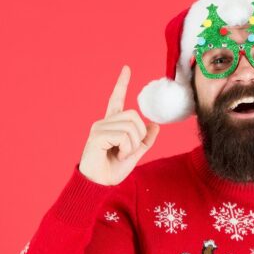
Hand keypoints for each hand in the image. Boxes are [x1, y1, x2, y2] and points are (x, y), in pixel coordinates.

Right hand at [79, 65, 159, 185]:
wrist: (99, 185)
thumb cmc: (113, 170)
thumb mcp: (135, 154)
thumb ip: (145, 140)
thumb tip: (155, 125)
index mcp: (111, 124)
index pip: (116, 99)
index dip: (122, 84)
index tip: (127, 69)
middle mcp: (104, 122)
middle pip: (133, 115)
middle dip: (139, 135)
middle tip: (129, 151)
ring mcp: (99, 128)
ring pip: (131, 126)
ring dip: (133, 144)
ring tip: (122, 154)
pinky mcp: (97, 135)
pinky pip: (124, 135)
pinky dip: (127, 148)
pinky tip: (117, 155)